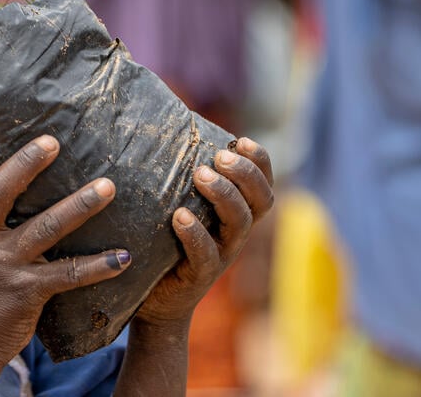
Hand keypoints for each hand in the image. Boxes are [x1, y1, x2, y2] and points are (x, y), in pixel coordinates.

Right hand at [0, 125, 130, 370]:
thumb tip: (5, 181)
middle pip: (0, 194)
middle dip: (26, 165)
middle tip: (52, 142)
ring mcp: (3, 266)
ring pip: (44, 228)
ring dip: (79, 205)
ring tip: (107, 187)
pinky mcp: (27, 291)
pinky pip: (68, 275)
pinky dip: (99, 266)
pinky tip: (123, 256)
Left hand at [135, 137, 273, 327]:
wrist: (156, 298)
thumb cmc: (165, 241)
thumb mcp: (179, 203)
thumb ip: (181, 175)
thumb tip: (162, 122)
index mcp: (237, 212)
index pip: (264, 183)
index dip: (260, 161)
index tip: (241, 140)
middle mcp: (236, 232)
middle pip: (261, 200)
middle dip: (245, 173)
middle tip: (220, 156)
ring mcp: (222, 255)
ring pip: (240, 223)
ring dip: (223, 194)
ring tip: (201, 175)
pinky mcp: (201, 276)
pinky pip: (206, 254)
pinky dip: (195, 233)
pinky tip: (179, 217)